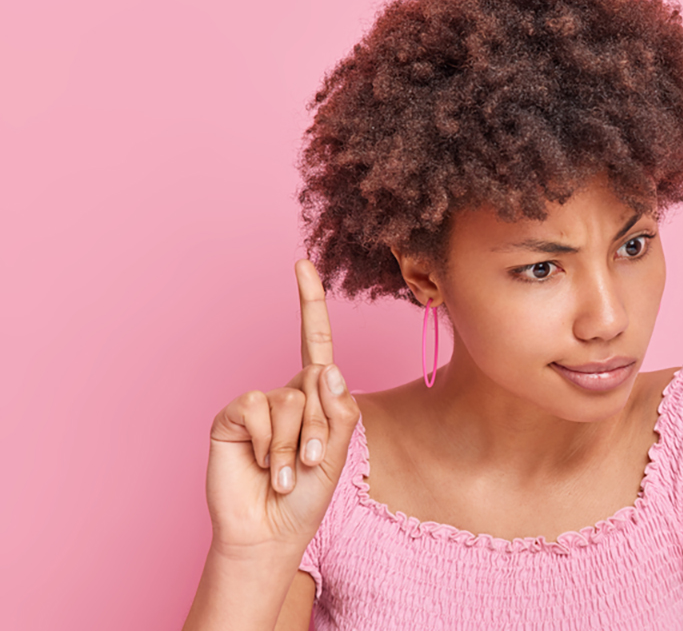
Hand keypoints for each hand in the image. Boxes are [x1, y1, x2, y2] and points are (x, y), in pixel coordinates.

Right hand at [204, 260, 359, 557]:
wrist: (269, 529)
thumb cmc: (305, 494)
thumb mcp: (337, 453)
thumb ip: (339, 410)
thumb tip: (326, 368)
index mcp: (316, 395)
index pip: (315, 341)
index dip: (310, 302)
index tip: (303, 263)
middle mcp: (287, 392)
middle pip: (316, 384)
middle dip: (320, 430)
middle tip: (309, 466)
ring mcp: (258, 403)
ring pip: (291, 400)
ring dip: (292, 446)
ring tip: (283, 474)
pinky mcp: (232, 416)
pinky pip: (257, 409)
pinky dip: (265, 443)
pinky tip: (257, 464)